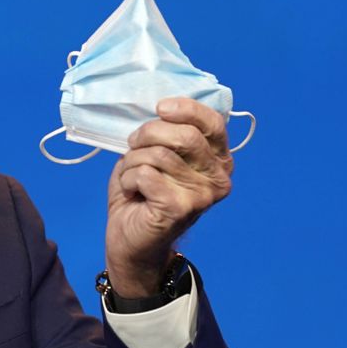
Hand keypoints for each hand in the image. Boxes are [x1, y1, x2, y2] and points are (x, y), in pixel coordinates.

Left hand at [104, 97, 233, 297]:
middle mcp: (218, 178)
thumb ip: (166, 134)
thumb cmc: (143, 194)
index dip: (186, 109)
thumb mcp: (156, 155)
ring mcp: (202, 195)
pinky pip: (145, 174)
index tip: (160, 108)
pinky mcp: (180, 208)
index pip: (213, 123)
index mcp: (218, 160)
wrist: (131, 240)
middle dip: (148, 134)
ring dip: (133, 161)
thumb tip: (161, 107)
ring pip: (158, 154)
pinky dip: (128, 178)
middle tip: (134, 145)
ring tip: (131, 176)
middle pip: (183, 136)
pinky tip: (131, 192)